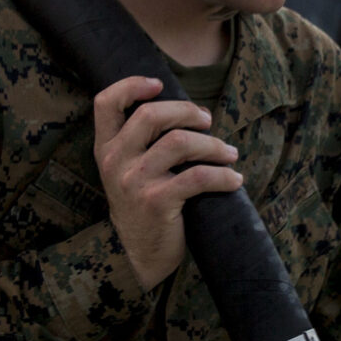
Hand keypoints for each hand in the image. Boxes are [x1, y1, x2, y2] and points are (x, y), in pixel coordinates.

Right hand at [91, 76, 242, 288]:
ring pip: (180, 142)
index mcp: (106, 149)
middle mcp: (115, 162)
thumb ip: (140, 142)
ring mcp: (134, 181)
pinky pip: (198, 177)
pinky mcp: (157, 201)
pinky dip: (223, 176)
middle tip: (208, 121)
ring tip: (229, 153)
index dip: (131, 85)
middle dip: (188, 112)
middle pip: (151, 115)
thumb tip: (186, 111)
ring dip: (213, 145)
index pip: (105, 103)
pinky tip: (234, 179)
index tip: (159, 85)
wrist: (142, 256)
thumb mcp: (128, 172)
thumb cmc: (144, 207)